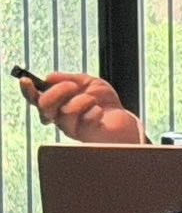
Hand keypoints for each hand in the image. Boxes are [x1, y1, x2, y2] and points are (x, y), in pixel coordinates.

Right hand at [20, 72, 143, 143]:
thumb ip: (70, 79)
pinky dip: (96, 111)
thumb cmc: (105, 104)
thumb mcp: (89, 84)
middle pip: (44, 105)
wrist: (124, 120)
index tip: (25, 80)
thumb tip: (49, 77)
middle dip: (58, 90)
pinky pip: (86, 118)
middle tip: (73, 86)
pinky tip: (100, 113)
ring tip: (93, 101)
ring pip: (66, 111)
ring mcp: (71, 128)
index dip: (27, 90)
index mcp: (58, 105)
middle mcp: (59, 118)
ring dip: (83, 100)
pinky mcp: (85, 135)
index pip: (35, 99)